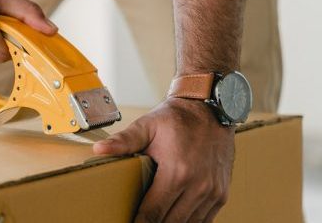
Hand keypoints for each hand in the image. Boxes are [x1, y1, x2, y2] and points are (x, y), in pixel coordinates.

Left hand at [93, 98, 233, 222]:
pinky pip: (205, 220)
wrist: (210, 109)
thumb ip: (124, 141)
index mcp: (177, 171)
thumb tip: (99, 149)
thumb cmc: (177, 118)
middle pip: (170, 222)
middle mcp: (198, 185)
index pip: (153, 212)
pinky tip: (174, 219)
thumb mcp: (148, 126)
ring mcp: (212, 191)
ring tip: (154, 222)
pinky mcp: (221, 193)